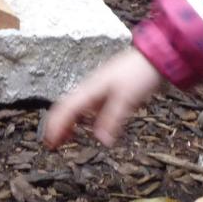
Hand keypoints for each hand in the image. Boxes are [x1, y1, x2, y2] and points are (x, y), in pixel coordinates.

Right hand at [43, 48, 164, 148]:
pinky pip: (87, 108)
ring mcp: (97, 91)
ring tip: (66, 139)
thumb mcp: (126, 99)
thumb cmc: (138, 73)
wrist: (153, 57)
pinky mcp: (106, 93)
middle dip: (56, 126)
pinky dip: (82, 120)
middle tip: (52, 144)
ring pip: (75, 108)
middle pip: (65, 109)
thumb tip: (101, 141)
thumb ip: (112, 120)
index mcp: (89, 90)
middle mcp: (89, 90)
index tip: (49, 142)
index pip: (64, 110)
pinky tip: (87, 127)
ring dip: (68, 124)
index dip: (54, 126)